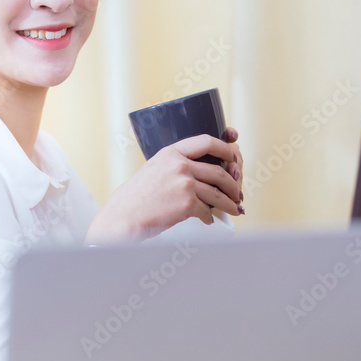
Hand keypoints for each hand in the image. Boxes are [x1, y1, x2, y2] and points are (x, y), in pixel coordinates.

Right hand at [86, 129, 244, 245]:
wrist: (125, 215)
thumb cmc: (136, 196)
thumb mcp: (154, 168)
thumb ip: (175, 165)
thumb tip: (202, 173)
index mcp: (171, 153)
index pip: (206, 141)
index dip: (224, 148)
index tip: (233, 156)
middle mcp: (179, 165)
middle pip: (218, 171)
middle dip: (233, 184)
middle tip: (236, 191)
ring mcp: (184, 184)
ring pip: (218, 193)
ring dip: (229, 203)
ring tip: (233, 208)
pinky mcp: (187, 204)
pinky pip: (208, 210)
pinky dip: (210, 217)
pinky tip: (208, 219)